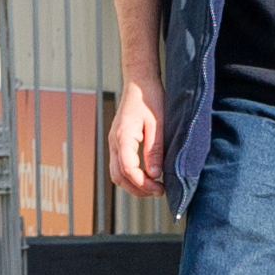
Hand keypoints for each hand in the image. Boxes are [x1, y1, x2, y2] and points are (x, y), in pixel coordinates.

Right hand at [110, 74, 165, 196]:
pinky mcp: (118, 142)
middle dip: (137, 189)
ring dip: (133, 184)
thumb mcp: (158, 124)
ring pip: (116, 173)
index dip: (143, 184)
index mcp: (123, 137)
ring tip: (153, 186)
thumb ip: (155, 150)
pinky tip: (146, 175)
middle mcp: (114, 142)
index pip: (127, 170)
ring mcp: (114, 142)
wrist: (139, 82)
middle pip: (118, 176)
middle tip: (158, 191)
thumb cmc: (150, 99)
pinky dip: (131, 175)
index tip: (160, 188)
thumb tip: (155, 174)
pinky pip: (119, 165)